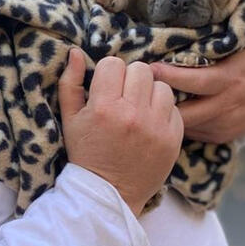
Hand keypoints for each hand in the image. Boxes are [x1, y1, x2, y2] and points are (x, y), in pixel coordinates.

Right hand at [58, 50, 182, 215]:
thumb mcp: (70, 120)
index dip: (108, 73)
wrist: (109, 194)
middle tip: (123, 97)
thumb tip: (75, 52)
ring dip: (149, 93)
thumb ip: (70, 83)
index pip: (114, 64)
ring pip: (161, 85)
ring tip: (138, 109)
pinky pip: (174, 107)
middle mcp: (132, 114)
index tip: (106, 88)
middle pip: (140, 69)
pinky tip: (149, 124)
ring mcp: (156, 127)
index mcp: (104, 107)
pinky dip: (162, 112)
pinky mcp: (174, 138)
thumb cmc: (86, 154)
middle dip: (130, 80)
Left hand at [149, 44, 244, 141]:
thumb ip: (212, 48)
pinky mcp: (221, 136)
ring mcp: (225, 124)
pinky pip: (191, 132)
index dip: (170, 77)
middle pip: (186, 111)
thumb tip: (175, 37)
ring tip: (146, 101)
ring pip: (185, 125)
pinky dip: (177, 122)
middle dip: (160, 103)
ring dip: (165, 114)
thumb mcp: (239, 48)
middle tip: (138, 90)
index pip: (196, 81)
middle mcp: (229, 104)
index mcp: (232, 78)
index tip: (149, 68)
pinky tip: (165, 111)